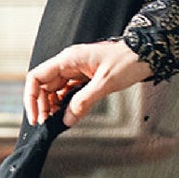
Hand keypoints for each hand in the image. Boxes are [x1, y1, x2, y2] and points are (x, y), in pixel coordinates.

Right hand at [23, 39, 151, 128]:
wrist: (146, 54)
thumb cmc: (128, 61)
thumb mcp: (106, 83)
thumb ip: (84, 101)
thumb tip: (67, 119)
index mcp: (68, 59)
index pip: (37, 77)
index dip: (31, 98)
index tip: (35, 116)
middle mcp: (69, 63)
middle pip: (43, 85)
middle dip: (42, 105)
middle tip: (46, 123)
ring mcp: (76, 70)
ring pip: (55, 90)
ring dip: (52, 106)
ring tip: (55, 121)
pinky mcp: (84, 78)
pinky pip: (68, 92)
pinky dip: (65, 104)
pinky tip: (67, 115)